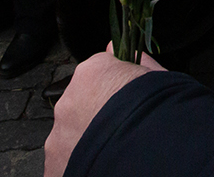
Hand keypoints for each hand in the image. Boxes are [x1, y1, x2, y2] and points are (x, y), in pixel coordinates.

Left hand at [45, 47, 164, 176]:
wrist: (152, 151)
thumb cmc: (158, 110)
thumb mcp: (156, 76)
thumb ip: (134, 60)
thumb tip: (116, 48)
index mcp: (92, 73)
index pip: (96, 75)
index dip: (112, 90)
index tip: (124, 102)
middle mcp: (69, 100)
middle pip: (79, 104)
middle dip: (94, 115)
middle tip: (118, 128)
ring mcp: (60, 134)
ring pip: (69, 134)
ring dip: (84, 140)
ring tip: (110, 150)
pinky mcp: (55, 162)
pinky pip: (63, 160)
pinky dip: (76, 163)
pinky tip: (99, 165)